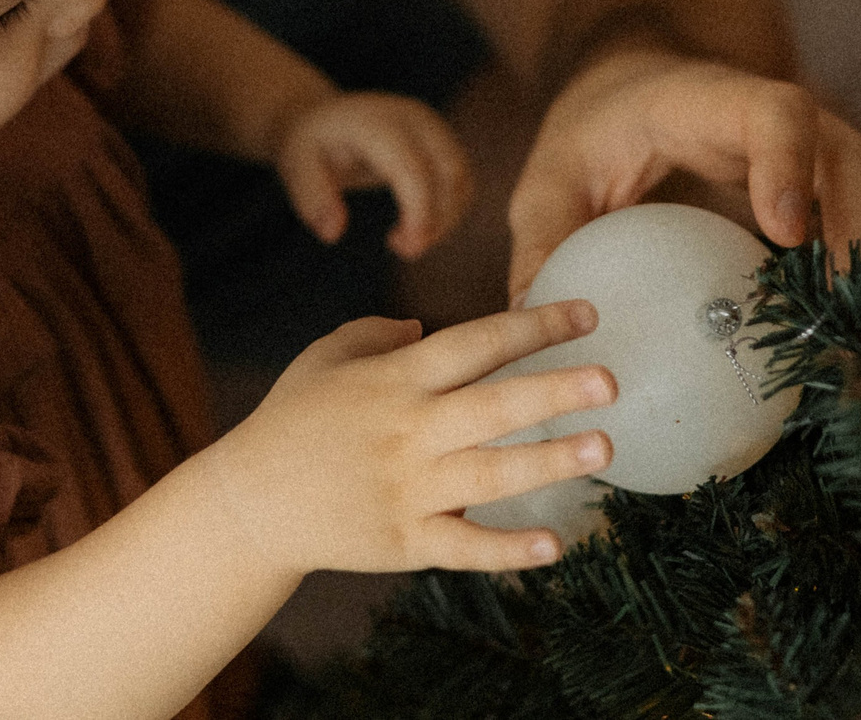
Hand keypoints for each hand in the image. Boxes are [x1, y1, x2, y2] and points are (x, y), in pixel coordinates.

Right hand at [197, 303, 615, 577]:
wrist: (249, 504)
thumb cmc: (291, 420)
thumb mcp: (325, 357)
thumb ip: (378, 332)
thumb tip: (427, 324)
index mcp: (395, 380)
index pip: (475, 343)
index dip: (532, 325)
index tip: (586, 311)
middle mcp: (408, 432)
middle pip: (493, 408)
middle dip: (555, 392)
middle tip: (610, 381)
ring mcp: (409, 491)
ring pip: (491, 476)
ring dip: (550, 462)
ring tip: (604, 448)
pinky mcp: (405, 543)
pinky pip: (466, 547)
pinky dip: (509, 549)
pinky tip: (555, 544)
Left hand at [272, 91, 473, 258]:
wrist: (324, 118)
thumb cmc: (310, 146)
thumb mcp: (295, 168)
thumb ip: (312, 199)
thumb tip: (334, 233)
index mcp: (376, 123)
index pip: (413, 169)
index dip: (419, 212)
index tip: (406, 247)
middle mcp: (412, 117)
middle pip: (451, 171)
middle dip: (438, 219)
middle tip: (403, 250)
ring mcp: (431, 126)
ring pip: (461, 178)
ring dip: (444, 219)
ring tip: (403, 241)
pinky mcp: (441, 140)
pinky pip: (461, 180)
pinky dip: (448, 210)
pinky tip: (415, 226)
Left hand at [507, 46, 860, 299]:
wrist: (644, 88)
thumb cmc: (598, 131)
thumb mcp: (554, 174)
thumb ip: (545, 239)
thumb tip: (537, 326)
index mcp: (715, 104)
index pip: (777, 113)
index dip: (791, 165)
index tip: (783, 232)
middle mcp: (791, 124)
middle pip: (858, 158)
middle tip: (839, 314)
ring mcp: (828, 156)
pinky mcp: (844, 192)